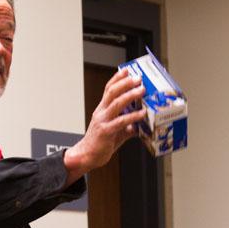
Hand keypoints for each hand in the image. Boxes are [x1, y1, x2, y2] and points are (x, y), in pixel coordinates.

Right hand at [63, 68, 145, 185]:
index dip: (117, 79)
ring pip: (116, 103)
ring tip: (141, 90)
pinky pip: (121, 121)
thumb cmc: (99, 144)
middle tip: (137, 78)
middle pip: (112, 92)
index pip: (108, 89)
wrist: (86, 157)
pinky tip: (142, 114)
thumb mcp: (114, 132)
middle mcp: (101, 113)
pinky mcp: (106, 132)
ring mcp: (103, 121)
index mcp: (101, 110)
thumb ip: (126, 127)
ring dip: (130, 95)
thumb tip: (138, 125)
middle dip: (125, 83)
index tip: (126, 70)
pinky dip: (133, 116)